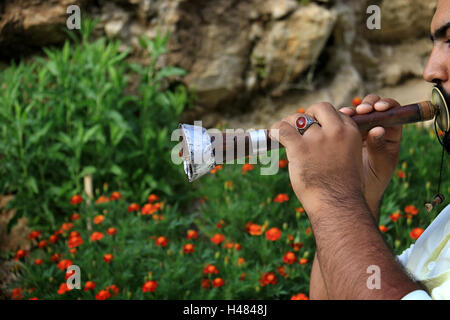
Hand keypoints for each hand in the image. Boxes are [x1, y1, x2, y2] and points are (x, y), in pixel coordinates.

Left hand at [269, 102, 365, 216]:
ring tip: (284, 134)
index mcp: (351, 132)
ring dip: (289, 124)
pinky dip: (275, 130)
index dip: (322, 119)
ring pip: (298, 118)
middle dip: (309, 114)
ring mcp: (317, 139)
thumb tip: (322, 138)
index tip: (315, 128)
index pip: (335, 113)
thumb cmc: (343, 188)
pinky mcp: (300, 147)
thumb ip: (341, 144)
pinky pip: (283, 129)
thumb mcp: (351, 159)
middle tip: (299, 127)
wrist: (338, 205)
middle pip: (319, 108)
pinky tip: (272, 136)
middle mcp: (335, 131)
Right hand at [340, 95, 401, 216]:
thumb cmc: (372, 183)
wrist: (353, 194)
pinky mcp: (341, 135)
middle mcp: (374, 128)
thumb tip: (378, 129)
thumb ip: (379, 149)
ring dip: (350, 111)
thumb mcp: (379, 167)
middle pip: (372, 108)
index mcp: (390, 134)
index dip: (386, 106)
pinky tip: (332, 121)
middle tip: (361, 110)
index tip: (379, 108)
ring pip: (355, 113)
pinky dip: (336, 119)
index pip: (392, 113)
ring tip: (345, 114)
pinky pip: (339, 122)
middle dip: (366, 105)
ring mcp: (357, 131)